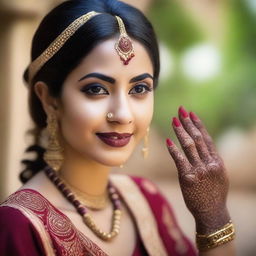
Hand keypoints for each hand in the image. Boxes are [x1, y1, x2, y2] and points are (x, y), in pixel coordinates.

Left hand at [166, 106, 230, 233]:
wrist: (212, 213)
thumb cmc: (214, 194)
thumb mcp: (219, 175)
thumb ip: (211, 161)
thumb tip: (203, 147)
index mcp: (217, 161)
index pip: (206, 138)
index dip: (198, 124)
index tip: (191, 114)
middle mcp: (209, 163)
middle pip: (197, 138)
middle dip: (188, 123)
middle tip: (181, 110)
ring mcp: (199, 171)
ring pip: (189, 146)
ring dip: (180, 132)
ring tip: (173, 120)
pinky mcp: (188, 178)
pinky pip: (180, 160)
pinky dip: (174, 150)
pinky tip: (168, 140)